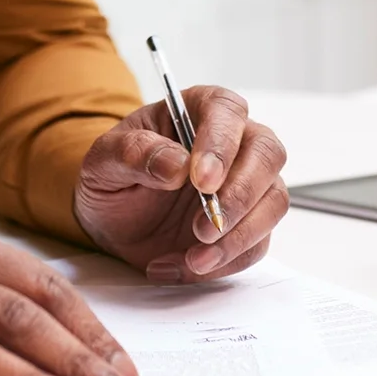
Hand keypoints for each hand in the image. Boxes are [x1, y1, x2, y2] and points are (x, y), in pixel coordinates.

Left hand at [74, 86, 289, 283]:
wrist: (113, 220)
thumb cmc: (113, 177)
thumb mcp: (103, 162)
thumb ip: (134, 154)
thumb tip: (177, 164)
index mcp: (197, 110)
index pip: (226, 111)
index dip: (221, 144)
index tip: (202, 180)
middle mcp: (233, 141)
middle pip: (267, 155)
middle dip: (240, 196)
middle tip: (202, 229)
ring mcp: (246, 183)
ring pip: (273, 202)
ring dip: (238, 237)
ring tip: (193, 258)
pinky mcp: (247, 224)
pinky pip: (256, 244)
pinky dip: (224, 262)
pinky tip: (183, 265)